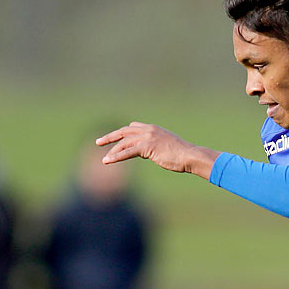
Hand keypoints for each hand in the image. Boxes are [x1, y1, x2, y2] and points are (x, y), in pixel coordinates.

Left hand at [96, 122, 219, 177]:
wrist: (190, 155)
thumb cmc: (182, 155)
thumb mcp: (167, 146)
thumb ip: (157, 146)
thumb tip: (152, 152)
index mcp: (153, 129)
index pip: (132, 127)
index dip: (122, 133)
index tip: (114, 137)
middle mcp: (148, 130)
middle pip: (124, 131)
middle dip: (110, 137)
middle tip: (98, 142)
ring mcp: (147, 137)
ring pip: (124, 142)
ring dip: (112, 150)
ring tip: (103, 159)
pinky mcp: (147, 147)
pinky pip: (127, 152)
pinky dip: (116, 156)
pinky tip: (107, 161)